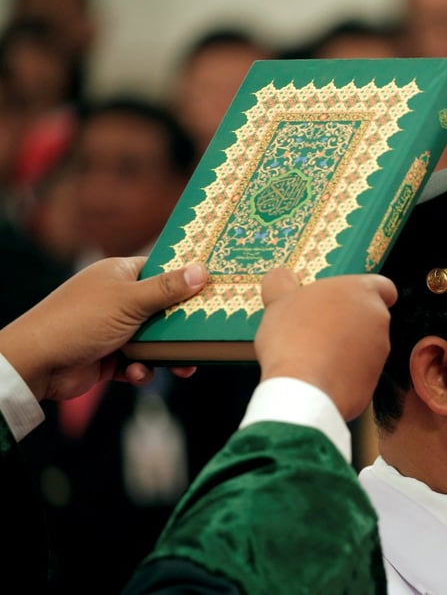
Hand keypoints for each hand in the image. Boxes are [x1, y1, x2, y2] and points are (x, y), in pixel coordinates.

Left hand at [0, 257, 208, 400]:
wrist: (36, 364)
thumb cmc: (79, 321)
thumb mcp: (129, 301)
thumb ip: (167, 288)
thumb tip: (202, 270)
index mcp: (120, 275)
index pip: (162, 270)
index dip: (187, 279)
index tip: (214, 288)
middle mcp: (117, 299)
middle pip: (164, 308)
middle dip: (183, 326)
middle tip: (207, 334)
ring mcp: (113, 328)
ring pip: (155, 339)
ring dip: (166, 354)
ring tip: (184, 368)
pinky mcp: (110, 356)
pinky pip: (139, 361)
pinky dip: (141, 369)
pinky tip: (136, 373)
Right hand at [256, 269, 396, 420]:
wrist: (303, 389)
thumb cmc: (293, 337)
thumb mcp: (278, 300)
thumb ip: (282, 282)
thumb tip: (281, 276)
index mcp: (362, 292)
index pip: (383, 286)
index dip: (369, 293)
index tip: (350, 301)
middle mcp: (378, 319)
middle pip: (369, 317)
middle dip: (348, 323)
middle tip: (317, 328)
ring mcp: (380, 352)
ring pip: (366, 346)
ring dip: (346, 348)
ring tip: (313, 355)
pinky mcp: (374, 380)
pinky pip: (359, 373)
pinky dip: (344, 374)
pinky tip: (319, 376)